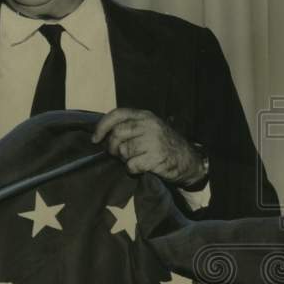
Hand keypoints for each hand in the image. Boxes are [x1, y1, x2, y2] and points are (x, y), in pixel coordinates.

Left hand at [92, 109, 206, 186]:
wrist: (188, 161)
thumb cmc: (164, 146)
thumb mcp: (150, 128)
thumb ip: (131, 127)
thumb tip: (103, 134)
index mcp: (145, 116)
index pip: (117, 114)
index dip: (102, 126)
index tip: (95, 139)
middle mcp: (149, 125)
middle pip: (117, 134)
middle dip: (112, 147)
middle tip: (116, 154)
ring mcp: (153, 140)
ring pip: (123, 150)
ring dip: (125, 159)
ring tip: (136, 159)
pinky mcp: (155, 157)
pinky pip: (131, 165)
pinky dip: (133, 169)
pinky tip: (141, 168)